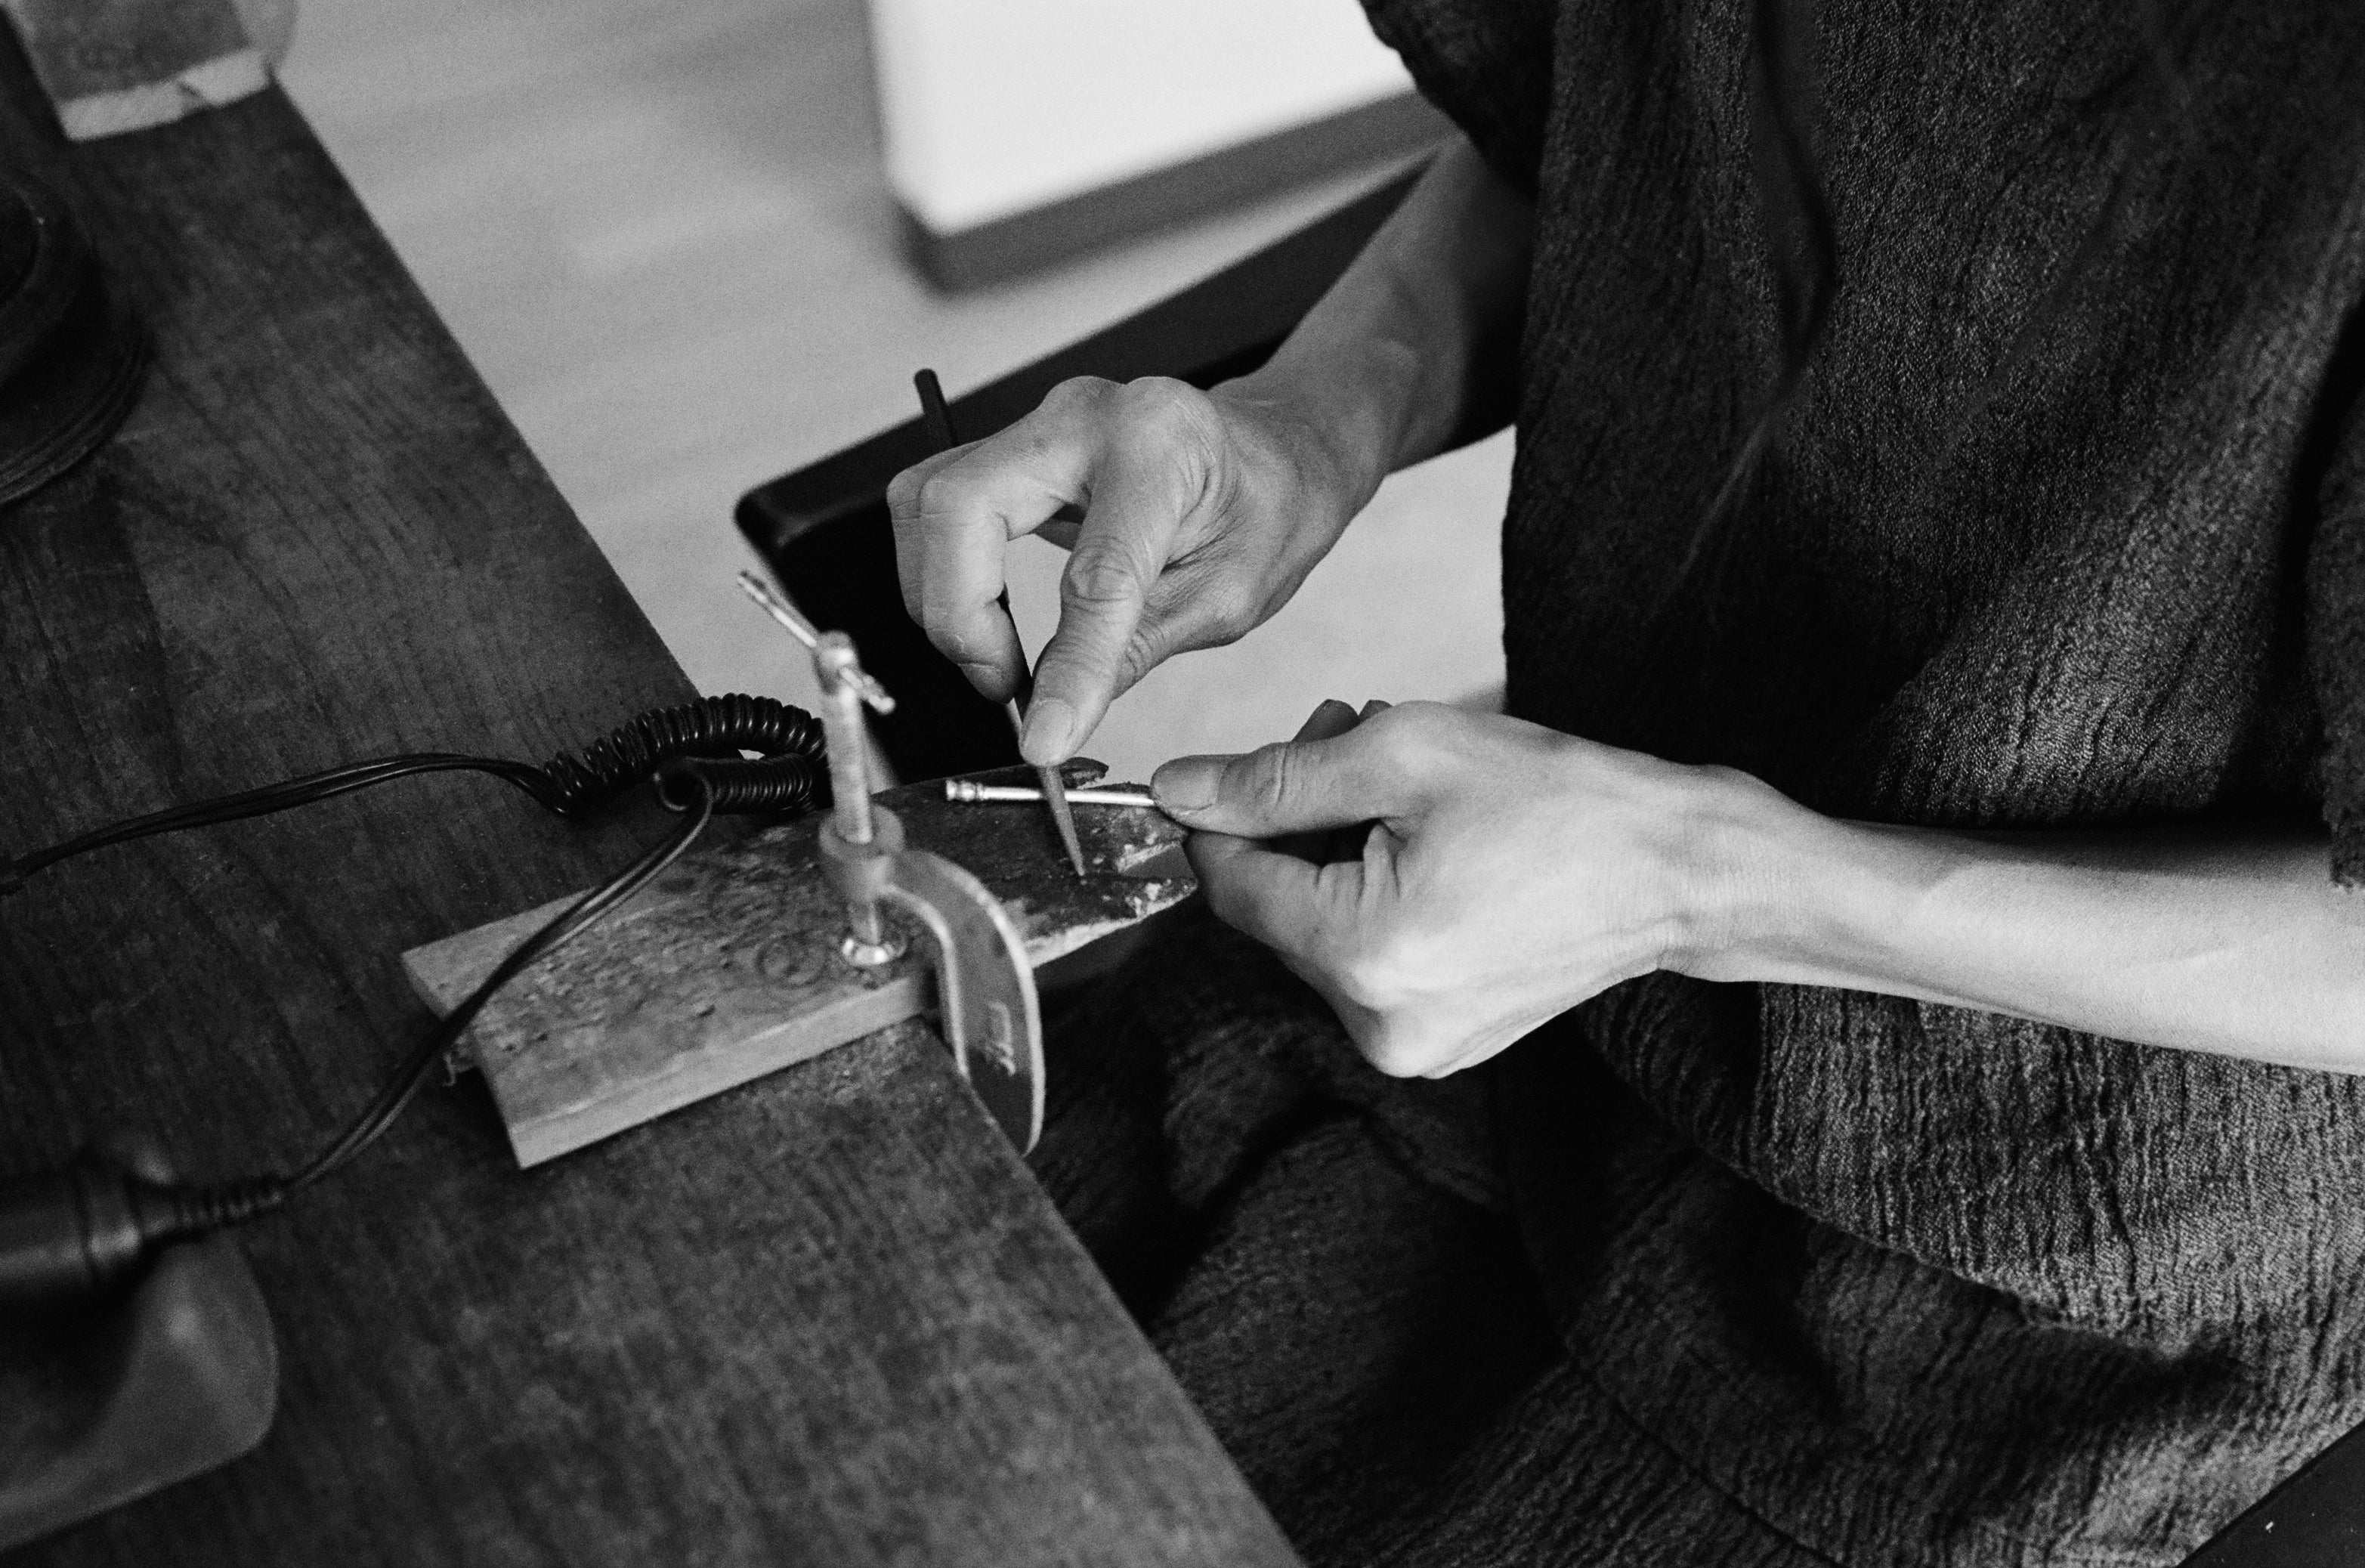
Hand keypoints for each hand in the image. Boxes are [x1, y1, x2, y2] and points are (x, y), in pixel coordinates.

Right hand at [886, 375, 1368, 762]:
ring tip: (998, 658)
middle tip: (1003, 685)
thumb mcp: (1226, 599)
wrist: (1272, 451)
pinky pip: (939, 503)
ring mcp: (1040, 422)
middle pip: (959, 506)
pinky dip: (944, 572)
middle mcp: (1086, 415)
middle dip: (959, 615)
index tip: (1043, 736)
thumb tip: (1053, 717)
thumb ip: (1133, 652)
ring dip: (941, 596)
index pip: (1093, 570)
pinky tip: (986, 618)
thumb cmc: (1266, 510)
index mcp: (1162, 448)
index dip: (1064, 665)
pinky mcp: (1013, 444)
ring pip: (928, 501)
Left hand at [1151, 701, 1754, 1076]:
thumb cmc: (1561, 804)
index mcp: (1363, 958)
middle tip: (1348, 734)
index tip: (1247, 760)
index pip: (1230, 886)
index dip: (1222, 813)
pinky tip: (1426, 841)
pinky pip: (1368, 961)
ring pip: (1318, 931)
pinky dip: (1375, 896)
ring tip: (1402, 785)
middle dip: (1296, 819)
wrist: (1677, 870)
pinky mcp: (1442, 1041)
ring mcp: (1415, 1045)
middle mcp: (1380, 1025)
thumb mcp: (1401, 755)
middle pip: (1274, 910)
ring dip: (1336, 851)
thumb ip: (1274, 778)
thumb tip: (1177, 791)